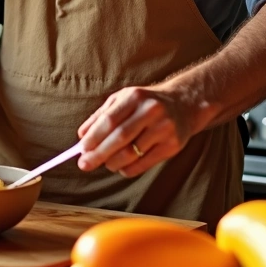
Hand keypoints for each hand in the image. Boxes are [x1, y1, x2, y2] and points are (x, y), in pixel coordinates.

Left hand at [77, 85, 204, 176]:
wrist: (184, 104)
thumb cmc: (146, 103)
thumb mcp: (123, 99)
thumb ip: (101, 115)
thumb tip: (82, 135)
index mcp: (135, 97)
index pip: (109, 120)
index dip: (94, 137)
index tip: (81, 149)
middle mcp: (151, 111)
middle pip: (120, 138)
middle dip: (99, 154)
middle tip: (85, 165)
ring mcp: (164, 128)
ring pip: (132, 153)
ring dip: (113, 163)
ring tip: (106, 164)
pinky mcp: (173, 145)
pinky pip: (145, 163)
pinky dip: (128, 169)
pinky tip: (122, 167)